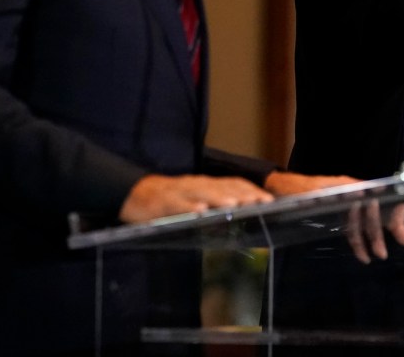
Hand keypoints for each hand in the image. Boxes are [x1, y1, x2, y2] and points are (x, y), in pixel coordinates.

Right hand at [119, 174, 272, 222]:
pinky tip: (200, 212)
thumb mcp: (195, 202)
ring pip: (203, 191)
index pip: (233, 184)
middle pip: (223, 187)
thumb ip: (214, 207)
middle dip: (243, 194)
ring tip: (235, 205)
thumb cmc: (169, 202)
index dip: (251, 191)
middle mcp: (196, 185)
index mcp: (206, 185)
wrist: (134, 194)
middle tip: (260, 203)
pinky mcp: (162, 201)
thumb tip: (238, 219)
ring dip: (220, 197)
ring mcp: (180, 192)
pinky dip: (189, 206)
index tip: (269, 201)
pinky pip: (177, 203)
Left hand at [264, 171, 403, 263]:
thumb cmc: (294, 189)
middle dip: (381, 232)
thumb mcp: (313, 190)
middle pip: (373, 213)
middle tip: (385, 253)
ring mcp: (345, 203)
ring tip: (377, 257)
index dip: (391, 212)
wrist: (278, 189)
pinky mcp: (338, 212)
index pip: (378, 198)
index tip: (399, 227)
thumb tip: (363, 192)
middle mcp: (351, 193)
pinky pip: (353, 226)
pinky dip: (358, 239)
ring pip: (364, 222)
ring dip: (371, 239)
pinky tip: (362, 253)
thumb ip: (337, 192)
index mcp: (349, 187)